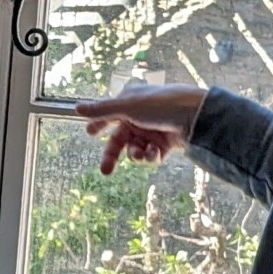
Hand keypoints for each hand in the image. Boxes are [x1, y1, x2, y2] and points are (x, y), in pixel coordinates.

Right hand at [74, 84, 205, 174]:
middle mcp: (140, 117)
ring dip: (136, 154)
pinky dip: (151, 156)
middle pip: (120, 140)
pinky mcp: (165, 144)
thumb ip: (102, 110)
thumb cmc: (161, 105)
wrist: (196, 116)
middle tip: (105, 171)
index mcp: (130, 103)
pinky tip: (155, 152)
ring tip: (142, 153)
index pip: (109, 115)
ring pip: (134, 150)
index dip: (99, 125)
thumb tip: (76, 108)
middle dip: (113, 155)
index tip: (90, 133)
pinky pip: (150, 155)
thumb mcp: (127, 107)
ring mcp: (153, 131)